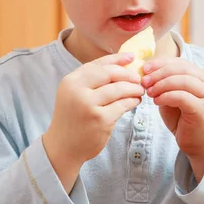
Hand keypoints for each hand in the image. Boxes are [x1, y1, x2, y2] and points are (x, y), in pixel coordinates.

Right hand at [43, 53, 143, 192]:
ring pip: (119, 89)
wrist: (63, 147)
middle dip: (128, 74)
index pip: (98, 64)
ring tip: (140, 90)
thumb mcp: (73, 94)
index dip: (117, 59)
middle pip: (110, 74)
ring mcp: (89, 105)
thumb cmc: (72, 118)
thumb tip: (120, 65)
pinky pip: (123, 105)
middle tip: (138, 78)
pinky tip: (136, 101)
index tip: (132, 57)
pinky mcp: (101, 120)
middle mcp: (78, 91)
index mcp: (71, 81)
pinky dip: (132, 101)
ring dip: (133, 88)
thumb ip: (91, 80)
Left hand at [142, 58, 203, 181]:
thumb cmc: (183, 118)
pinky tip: (156, 101)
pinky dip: (166, 96)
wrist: (198, 143)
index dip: (160, 63)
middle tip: (144, 81)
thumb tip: (145, 72)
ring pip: (182, 80)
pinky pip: (182, 96)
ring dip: (162, 84)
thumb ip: (163, 83)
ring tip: (149, 92)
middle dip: (159, 73)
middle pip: (180, 69)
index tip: (144, 69)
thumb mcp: (171, 96)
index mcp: (200, 76)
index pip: (179, 62)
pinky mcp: (203, 109)